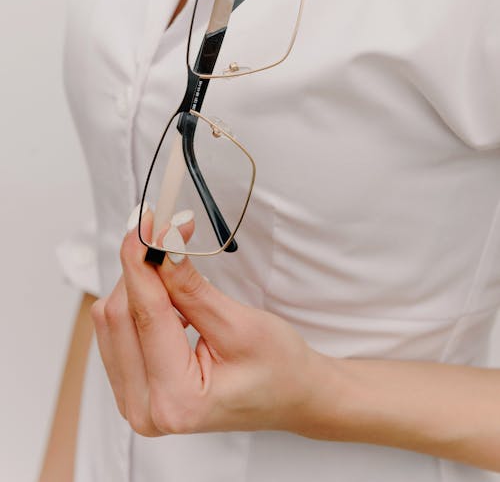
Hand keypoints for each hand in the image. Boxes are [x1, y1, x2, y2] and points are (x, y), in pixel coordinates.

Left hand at [91, 208, 319, 436]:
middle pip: (118, 317)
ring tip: (173, 263)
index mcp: (177, 400)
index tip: (147, 221)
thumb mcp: (240, 324)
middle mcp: (146, 409)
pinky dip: (138, 303)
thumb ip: (192, 287)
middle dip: (142, 266)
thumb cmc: (279, 368)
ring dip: (139, 283)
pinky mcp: (134, 389)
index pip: (145, 314)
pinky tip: (167, 294)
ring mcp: (136, 403)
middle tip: (169, 230)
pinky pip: (118, 333)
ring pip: (112, 322)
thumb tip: (163, 246)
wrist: (293, 397)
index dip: (142, 259)